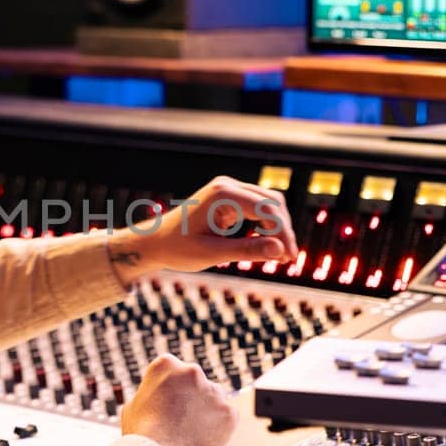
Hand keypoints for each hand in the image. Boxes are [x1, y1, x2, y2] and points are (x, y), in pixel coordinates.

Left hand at [108, 176, 296, 284]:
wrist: (156, 242)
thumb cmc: (178, 249)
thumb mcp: (212, 254)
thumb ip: (246, 251)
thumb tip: (280, 251)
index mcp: (222, 195)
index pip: (266, 209)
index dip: (283, 233)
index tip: (289, 257)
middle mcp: (227, 185)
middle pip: (272, 202)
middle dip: (283, 230)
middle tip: (288, 259)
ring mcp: (228, 189)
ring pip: (269, 203)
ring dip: (278, 227)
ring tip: (282, 256)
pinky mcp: (229, 198)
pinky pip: (258, 207)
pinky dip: (267, 225)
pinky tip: (269, 246)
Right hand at [120, 354, 235, 445]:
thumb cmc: (141, 436)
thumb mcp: (133, 406)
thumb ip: (150, 394)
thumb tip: (157, 396)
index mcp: (166, 365)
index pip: (172, 371)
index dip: (168, 390)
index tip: (166, 405)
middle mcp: (192, 371)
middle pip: (195, 382)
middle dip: (189, 397)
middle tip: (178, 421)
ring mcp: (213, 392)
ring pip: (213, 398)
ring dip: (206, 410)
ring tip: (190, 434)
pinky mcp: (229, 412)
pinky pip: (226, 418)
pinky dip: (219, 428)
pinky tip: (202, 440)